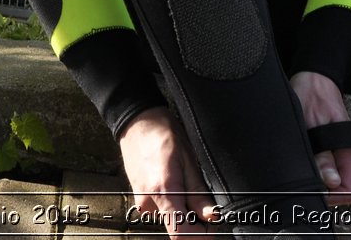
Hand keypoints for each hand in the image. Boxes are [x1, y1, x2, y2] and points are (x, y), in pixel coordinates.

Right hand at [117, 108, 217, 236]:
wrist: (138, 122)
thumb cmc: (164, 134)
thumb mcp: (190, 160)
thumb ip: (199, 193)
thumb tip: (212, 217)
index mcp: (164, 192)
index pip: (181, 234)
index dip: (200, 236)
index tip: (212, 227)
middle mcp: (149, 202)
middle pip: (177, 227)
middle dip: (194, 219)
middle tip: (204, 199)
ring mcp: (142, 202)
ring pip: (170, 217)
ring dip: (183, 207)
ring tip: (185, 180)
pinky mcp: (139, 199)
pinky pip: (161, 209)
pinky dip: (172, 201)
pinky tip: (174, 180)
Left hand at [290, 70, 350, 205]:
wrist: (312, 76)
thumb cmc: (312, 94)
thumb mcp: (313, 123)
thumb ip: (322, 153)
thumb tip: (331, 182)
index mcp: (346, 152)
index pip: (349, 192)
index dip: (332, 196)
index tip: (314, 188)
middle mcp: (342, 156)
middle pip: (337, 190)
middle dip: (320, 189)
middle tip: (301, 174)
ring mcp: (334, 153)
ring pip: (328, 182)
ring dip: (313, 178)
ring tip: (298, 162)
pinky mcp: (324, 149)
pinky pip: (320, 169)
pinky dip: (309, 169)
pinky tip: (297, 158)